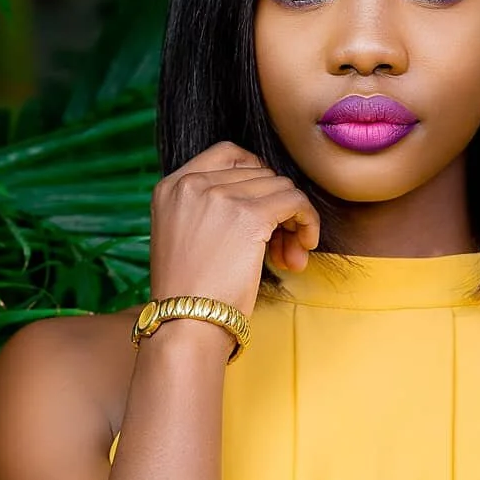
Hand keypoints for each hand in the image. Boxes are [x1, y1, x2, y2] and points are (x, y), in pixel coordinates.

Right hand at [150, 141, 320, 314]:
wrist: (185, 323)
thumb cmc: (189, 294)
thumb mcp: (184, 237)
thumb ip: (210, 210)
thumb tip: (270, 201)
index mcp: (171, 187)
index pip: (228, 155)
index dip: (256, 178)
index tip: (265, 209)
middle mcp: (191, 184)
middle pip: (259, 173)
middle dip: (276, 207)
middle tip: (281, 247)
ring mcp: (219, 196)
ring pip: (281, 186)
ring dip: (293, 220)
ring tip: (289, 256)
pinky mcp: (248, 216)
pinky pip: (295, 201)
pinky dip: (308, 221)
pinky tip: (304, 247)